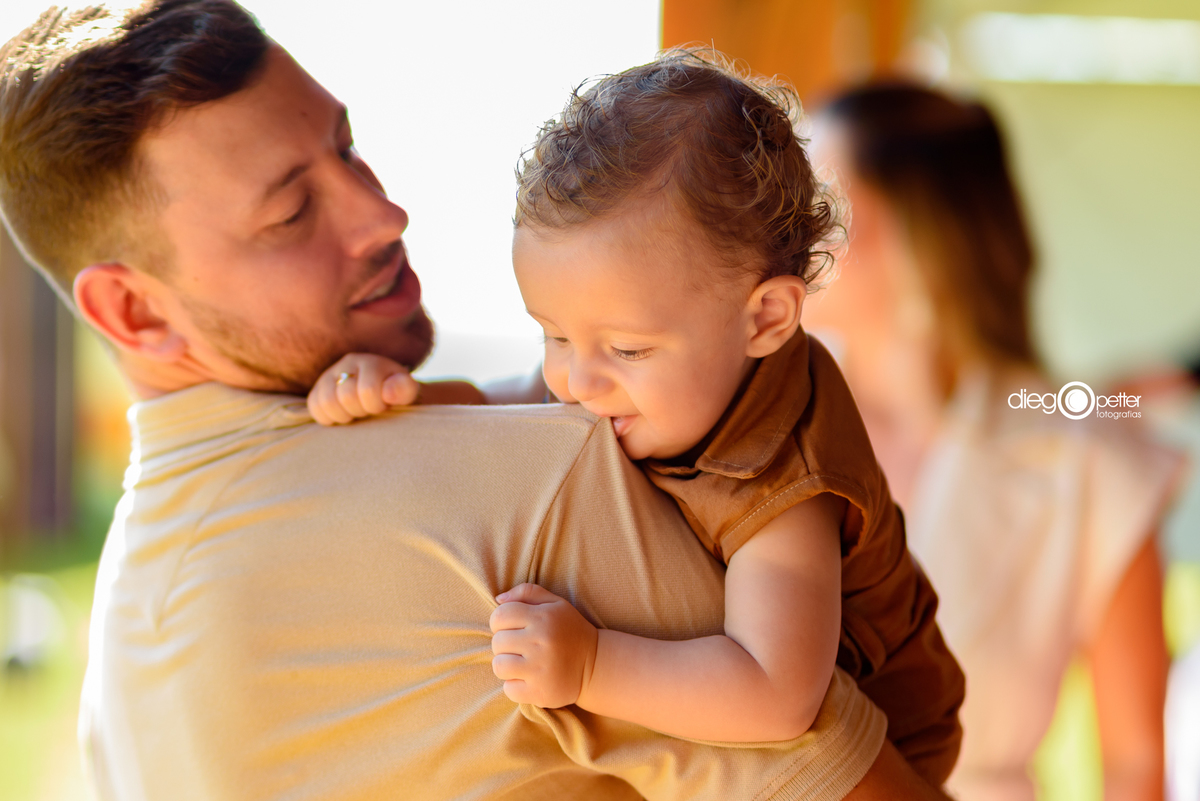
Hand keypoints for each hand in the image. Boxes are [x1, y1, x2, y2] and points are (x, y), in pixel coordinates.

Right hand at [307, 353, 418, 425]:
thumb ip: (405, 390)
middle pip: (346, 397)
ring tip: (357, 413)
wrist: (386, 395)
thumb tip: (388, 392)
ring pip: (326, 402)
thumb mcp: (408, 393)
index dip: (376, 406)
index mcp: (372, 362)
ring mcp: (330, 375)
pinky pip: (314, 407)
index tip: (384, 405)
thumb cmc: (398, 396)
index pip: (367, 390)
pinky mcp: (317, 389)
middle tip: (370, 410)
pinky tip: (343, 414)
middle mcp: (348, 363)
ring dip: (344, 415)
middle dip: (361, 411)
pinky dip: (328, 417)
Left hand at [489, 583, 597, 707]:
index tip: (511, 628)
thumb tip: (498, 599)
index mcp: (543, 617)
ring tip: (521, 663)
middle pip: (497, 642)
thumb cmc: (569, 630)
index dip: (499, 622)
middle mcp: (541, 642)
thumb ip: (527, 592)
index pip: (500, 615)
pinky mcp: (540, 692)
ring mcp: (540, 669)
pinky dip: (515, 685)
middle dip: (504, 644)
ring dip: (506, 665)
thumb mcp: (555, 603)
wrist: (596, 665)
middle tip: (519, 647)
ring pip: (499, 666)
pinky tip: (529, 679)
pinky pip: (509, 689)